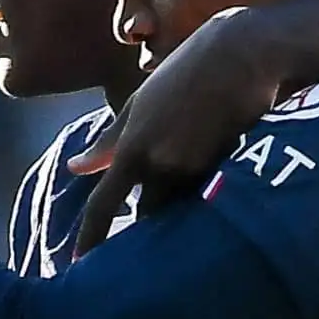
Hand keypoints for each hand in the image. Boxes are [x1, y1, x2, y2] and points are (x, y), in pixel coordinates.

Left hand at [71, 7, 280, 255]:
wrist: (242, 55)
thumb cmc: (183, 73)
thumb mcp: (138, 102)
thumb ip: (108, 140)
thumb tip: (76, 168)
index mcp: (133, 148)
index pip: (104, 205)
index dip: (90, 239)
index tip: (79, 264)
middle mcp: (162, 165)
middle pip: (148, 216)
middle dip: (146, 221)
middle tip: (148, 216)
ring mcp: (197, 170)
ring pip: (179, 210)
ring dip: (176, 210)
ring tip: (185, 193)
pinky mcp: (228, 170)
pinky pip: (207, 198)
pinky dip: (201, 198)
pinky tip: (209, 186)